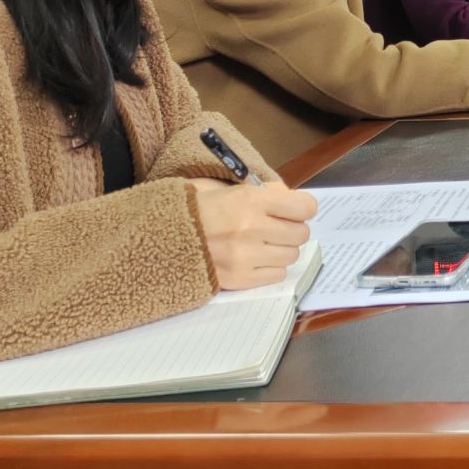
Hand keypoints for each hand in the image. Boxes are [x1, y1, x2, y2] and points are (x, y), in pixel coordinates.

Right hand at [190, 179, 315, 290]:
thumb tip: (296, 201)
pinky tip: (254, 258)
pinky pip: (277, 275)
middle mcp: (251, 228)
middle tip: (277, 228)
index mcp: (251, 200)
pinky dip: (271, 267)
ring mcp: (246, 256)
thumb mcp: (233, 190)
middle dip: (292, 229)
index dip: (303, 208)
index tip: (295, 210)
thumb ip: (268, 193)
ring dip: (282, 249)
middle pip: (301, 233)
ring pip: (291, 255)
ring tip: (262, 243)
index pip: (304, 207)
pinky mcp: (239, 279)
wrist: (163, 236)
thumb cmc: (200, 210)